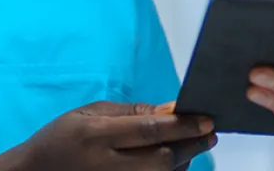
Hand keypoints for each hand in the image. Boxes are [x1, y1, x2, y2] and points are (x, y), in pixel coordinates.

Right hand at [0, 101, 215, 170]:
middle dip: (191, 144)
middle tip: (210, 132)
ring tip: (195, 143)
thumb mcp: (90, 113)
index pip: (150, 130)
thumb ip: (132, 112)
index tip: (207, 118)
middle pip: (162, 158)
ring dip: (184, 160)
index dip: (183, 125)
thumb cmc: (63, 138)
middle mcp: (107, 164)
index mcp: (97, 135)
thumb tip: (172, 109)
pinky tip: (175, 160)